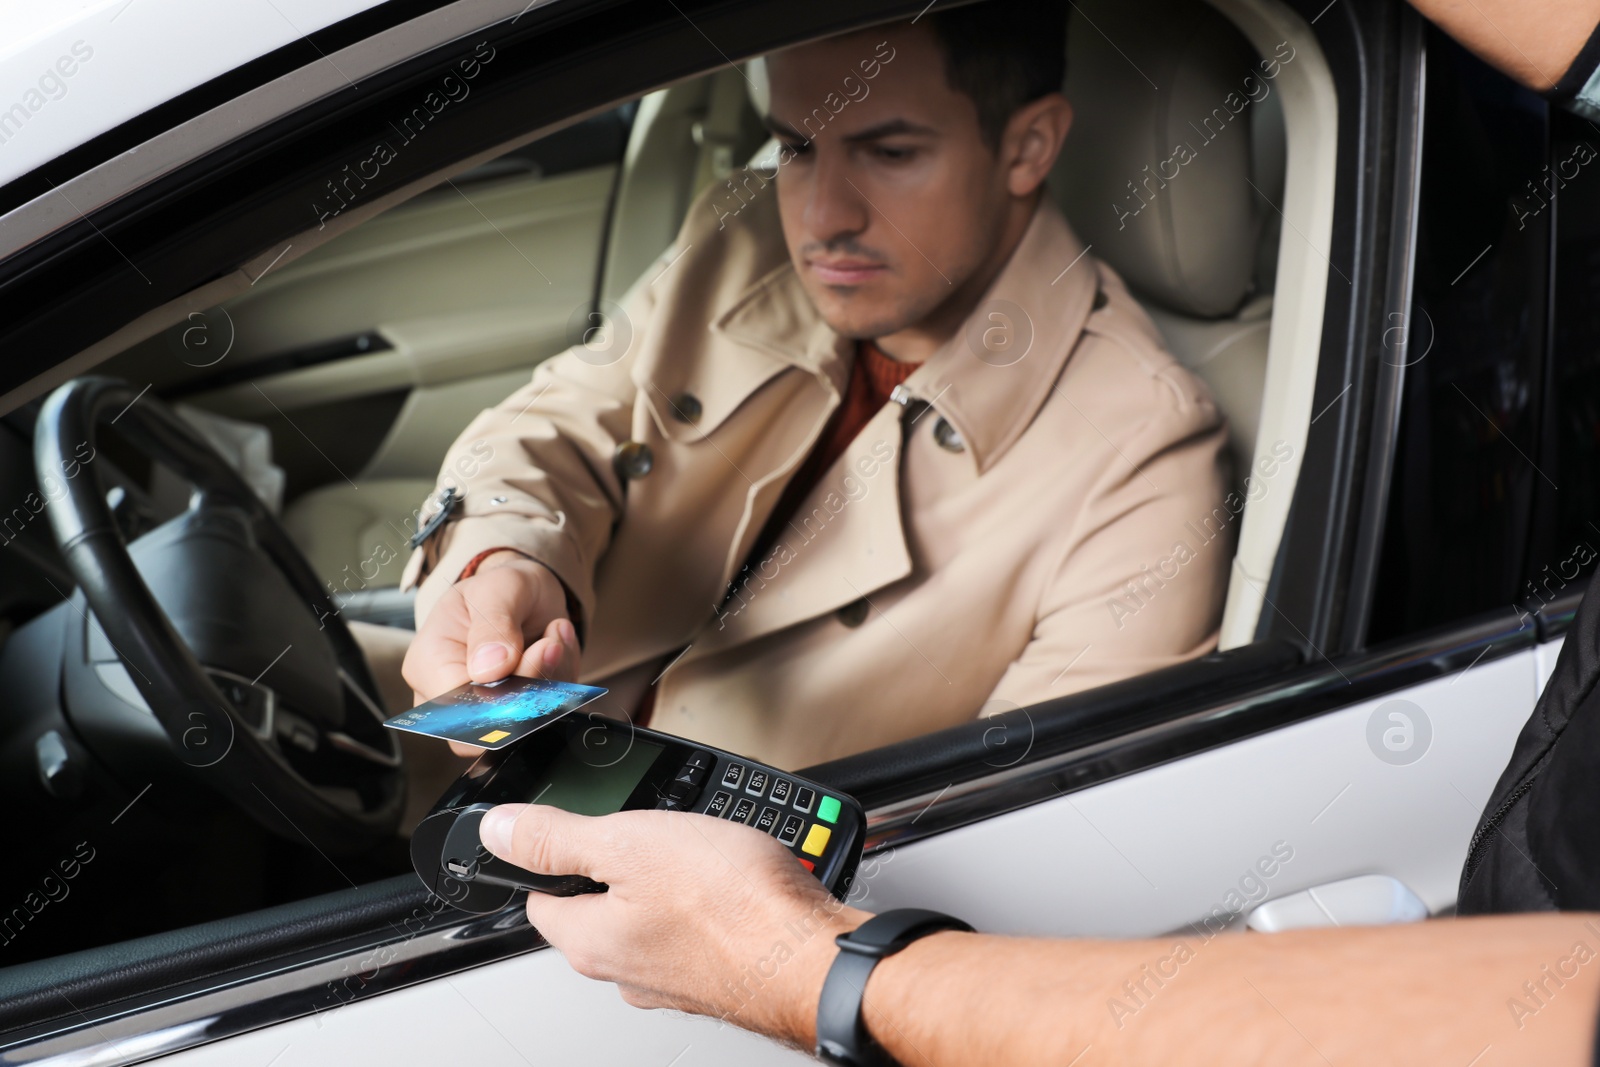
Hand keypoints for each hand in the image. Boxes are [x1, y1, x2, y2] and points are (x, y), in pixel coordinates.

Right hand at [402, 552, 578, 756]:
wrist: (525, 592)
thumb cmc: (499, 589)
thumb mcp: (498, 588)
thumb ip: (493, 624)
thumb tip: (488, 670)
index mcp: (429, 664)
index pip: (458, 708)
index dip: (502, 693)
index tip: (538, 652)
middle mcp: (452, 695)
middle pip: (493, 724)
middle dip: (534, 683)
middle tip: (552, 642)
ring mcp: (486, 707)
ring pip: (527, 721)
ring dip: (553, 676)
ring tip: (553, 635)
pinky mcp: (519, 711)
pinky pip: (549, 712)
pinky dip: (562, 679)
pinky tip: (557, 646)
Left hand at [478, 804, 870, 1044]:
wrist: (815, 956)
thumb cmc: (733, 905)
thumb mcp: (630, 844)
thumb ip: (557, 838)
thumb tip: (499, 830)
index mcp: (590, 940)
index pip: (538, 895)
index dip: (553, 852)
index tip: (574, 826)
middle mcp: (625, 970)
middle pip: (597, 905)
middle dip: (621, 863)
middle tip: (656, 830)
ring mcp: (673, 978)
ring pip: (651, 914)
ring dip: (670, 879)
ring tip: (704, 848)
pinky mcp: (718, 975)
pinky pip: (696, 927)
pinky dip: (709, 900)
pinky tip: (734, 877)